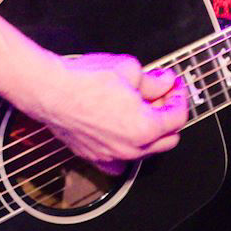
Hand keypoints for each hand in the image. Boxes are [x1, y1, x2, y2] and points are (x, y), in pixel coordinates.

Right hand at [26, 53, 188, 172]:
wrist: (50, 91)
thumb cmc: (85, 81)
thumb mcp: (129, 70)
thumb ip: (153, 80)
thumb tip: (165, 82)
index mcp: (145, 128)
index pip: (177, 117)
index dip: (180, 98)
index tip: (175, 87)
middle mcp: (131, 149)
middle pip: (168, 139)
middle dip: (168, 116)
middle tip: (161, 96)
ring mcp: (111, 156)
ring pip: (145, 151)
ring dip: (150, 132)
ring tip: (140, 107)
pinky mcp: (94, 157)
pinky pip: (120, 160)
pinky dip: (127, 146)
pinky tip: (122, 128)